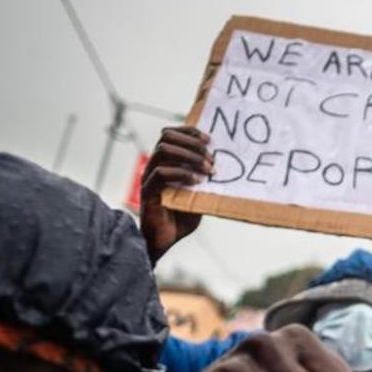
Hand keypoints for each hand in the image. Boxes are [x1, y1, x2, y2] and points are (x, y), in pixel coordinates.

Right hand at [139, 126, 212, 265]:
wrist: (166, 239)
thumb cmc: (182, 216)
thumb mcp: (199, 193)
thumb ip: (204, 178)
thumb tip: (223, 165)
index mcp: (165, 162)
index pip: (171, 134)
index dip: (190, 131)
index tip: (209, 139)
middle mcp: (154, 165)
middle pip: (166, 137)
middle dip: (192, 143)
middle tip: (212, 157)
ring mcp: (149, 177)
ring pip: (163, 151)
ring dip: (189, 156)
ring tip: (208, 169)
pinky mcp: (148, 191)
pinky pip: (161, 174)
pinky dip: (182, 174)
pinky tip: (197, 182)